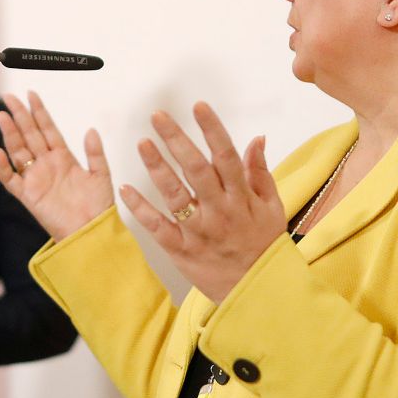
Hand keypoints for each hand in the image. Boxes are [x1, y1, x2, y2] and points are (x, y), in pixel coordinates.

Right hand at [0, 91, 114, 240]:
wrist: (91, 232)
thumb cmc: (98, 207)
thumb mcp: (101, 176)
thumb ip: (95, 153)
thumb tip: (91, 130)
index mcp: (63, 158)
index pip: (48, 129)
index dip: (39, 112)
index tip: (32, 95)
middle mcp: (46, 165)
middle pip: (29, 135)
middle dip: (20, 116)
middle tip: (10, 98)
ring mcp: (35, 179)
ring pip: (18, 151)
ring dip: (10, 134)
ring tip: (2, 116)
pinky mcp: (27, 196)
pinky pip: (10, 179)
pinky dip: (2, 167)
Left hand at [120, 103, 284, 302]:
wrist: (255, 291)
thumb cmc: (263, 245)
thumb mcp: (272, 207)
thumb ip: (260, 172)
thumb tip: (256, 138)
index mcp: (241, 198)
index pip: (226, 156)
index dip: (212, 130)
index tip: (199, 106)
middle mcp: (219, 211)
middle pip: (196, 170)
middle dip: (177, 140)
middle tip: (158, 117)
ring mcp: (199, 231)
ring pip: (175, 195)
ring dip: (157, 168)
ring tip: (142, 143)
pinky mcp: (181, 249)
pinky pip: (158, 227)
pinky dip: (141, 208)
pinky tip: (125, 189)